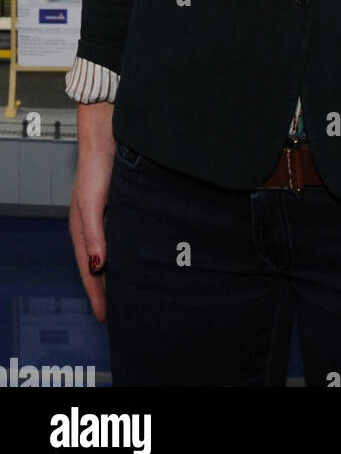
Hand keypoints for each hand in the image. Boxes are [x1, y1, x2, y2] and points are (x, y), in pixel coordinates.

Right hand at [68, 102, 115, 322]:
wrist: (110, 136)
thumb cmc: (96, 168)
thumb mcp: (92, 204)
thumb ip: (95, 236)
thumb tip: (99, 268)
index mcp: (83, 231)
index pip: (90, 272)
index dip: (98, 295)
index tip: (105, 318)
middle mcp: (96, 228)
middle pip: (102, 267)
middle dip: (109, 289)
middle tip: (123, 312)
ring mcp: (109, 218)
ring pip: (116, 253)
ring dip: (122, 272)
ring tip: (135, 291)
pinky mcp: (124, 207)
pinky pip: (127, 237)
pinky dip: (131, 253)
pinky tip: (143, 257)